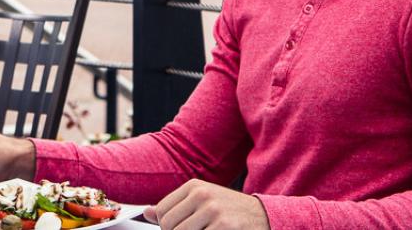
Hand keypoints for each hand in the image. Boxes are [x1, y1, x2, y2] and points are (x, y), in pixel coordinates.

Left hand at [144, 179, 268, 229]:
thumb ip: (176, 207)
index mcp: (194, 187)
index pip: (162, 211)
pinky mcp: (223, 226)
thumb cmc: (230, 211)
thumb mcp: (203, 202)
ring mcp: (213, 211)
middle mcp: (202, 195)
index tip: (179, 228)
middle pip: (168, 225)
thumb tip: (147, 212)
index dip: (166, 226)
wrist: (264, 217)